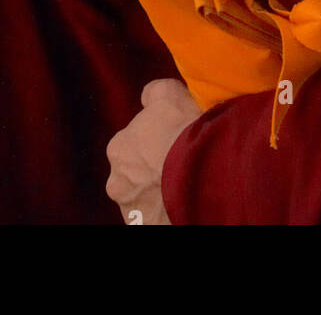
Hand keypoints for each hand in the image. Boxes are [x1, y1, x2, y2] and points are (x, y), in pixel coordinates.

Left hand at [105, 79, 200, 224]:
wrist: (203, 173)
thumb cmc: (184, 130)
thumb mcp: (170, 93)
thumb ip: (154, 93)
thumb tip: (148, 96)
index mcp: (119, 149)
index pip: (133, 145)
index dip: (156, 143)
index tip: (174, 143)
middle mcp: (118, 183)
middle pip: (137, 176)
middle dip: (154, 172)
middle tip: (181, 167)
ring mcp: (132, 212)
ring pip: (147, 201)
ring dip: (161, 195)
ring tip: (187, 188)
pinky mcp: (147, 228)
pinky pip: (157, 220)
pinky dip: (169, 214)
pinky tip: (186, 203)